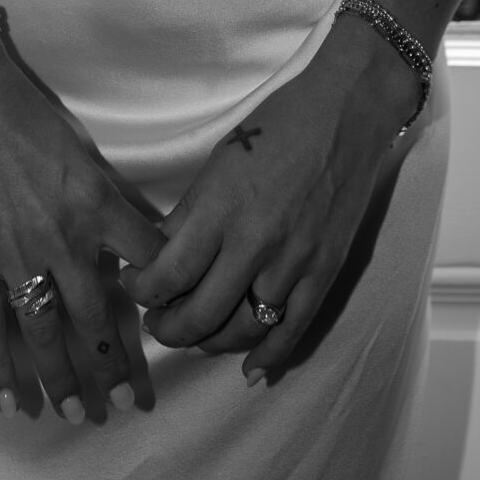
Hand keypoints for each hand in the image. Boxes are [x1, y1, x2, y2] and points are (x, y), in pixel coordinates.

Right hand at [0, 35, 164, 422]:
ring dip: (64, 378)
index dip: (164, 296)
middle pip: (97, 317)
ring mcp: (15, 256)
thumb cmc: (31, 118)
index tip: (171, 326)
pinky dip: (0, 367)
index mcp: (99, 209)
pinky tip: (14, 402)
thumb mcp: (86, 156)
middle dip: (113, 365)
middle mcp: (64, 241)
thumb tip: (133, 238)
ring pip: (46, 332)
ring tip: (78, 413)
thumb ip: (109, 202)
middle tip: (125, 404)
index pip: (147, 264)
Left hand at [121, 19, 419, 382]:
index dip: (142, 292)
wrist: (346, 111)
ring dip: (210, 343)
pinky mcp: (326, 269)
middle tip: (157, 322)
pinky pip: (294, 328)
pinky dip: (269, 355)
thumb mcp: (216, 166)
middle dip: (168, 329)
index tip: (134, 286)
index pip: (167, 275)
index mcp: (219, 209)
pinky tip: (249, 368)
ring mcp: (294, 260)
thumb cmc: (275, 127)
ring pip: (243, 329)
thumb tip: (163, 260)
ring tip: (194, 336)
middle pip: (200, 314)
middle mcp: (254, 242)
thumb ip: (189, 218)